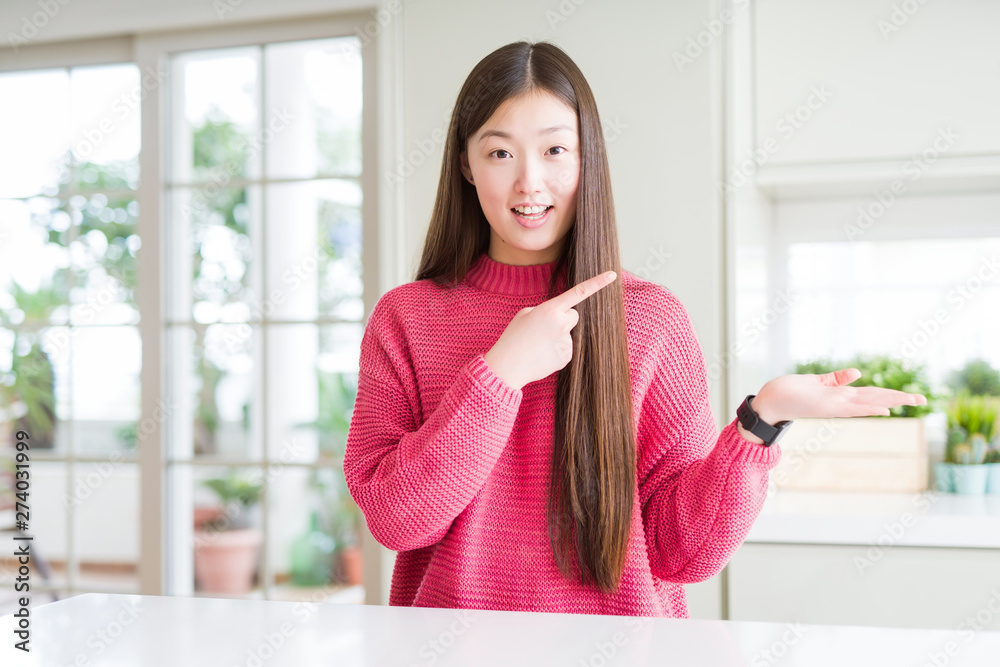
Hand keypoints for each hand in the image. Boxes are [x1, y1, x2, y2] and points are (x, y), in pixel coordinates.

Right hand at [483, 270, 617, 389]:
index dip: (597, 283)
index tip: (612, 275)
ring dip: (557, 337)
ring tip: (538, 344)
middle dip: (564, 318)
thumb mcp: (525, 315)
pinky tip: (543, 354)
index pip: (579, 292)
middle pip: (574, 315)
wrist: (508, 366)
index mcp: (551, 309)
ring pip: (568, 334)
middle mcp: (562, 324)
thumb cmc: (513, 338)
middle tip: (544, 328)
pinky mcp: (567, 357)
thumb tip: (559, 317)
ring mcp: (566, 342)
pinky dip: (557, 351)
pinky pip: (566, 349)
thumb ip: (546, 310)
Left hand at [751, 368, 927, 425]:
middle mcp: (841, 402)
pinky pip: (851, 409)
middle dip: (900, 399)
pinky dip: (868, 409)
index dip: (892, 395)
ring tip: (914, 400)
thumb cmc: (790, 392)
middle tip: (925, 399)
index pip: (872, 394)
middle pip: (876, 399)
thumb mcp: (816, 382)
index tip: (912, 396)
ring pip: (869, 403)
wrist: (770, 401)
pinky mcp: (826, 407)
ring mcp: (835, 405)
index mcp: (841, 395)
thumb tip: (857, 372)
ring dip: (891, 402)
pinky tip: (884, 411)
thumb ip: (836, 379)